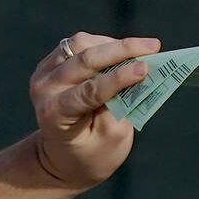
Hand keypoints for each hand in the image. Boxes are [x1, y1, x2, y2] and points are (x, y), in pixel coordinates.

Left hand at [27, 32, 158, 191]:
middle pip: (84, 59)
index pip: (89, 90)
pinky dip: (103, 45)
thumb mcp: (113, 139)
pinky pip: (78, 44)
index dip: (119, 77)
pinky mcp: (50, 64)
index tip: (146, 68)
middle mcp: (45, 89)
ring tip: (140, 50)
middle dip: (122, 50)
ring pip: (80, 45)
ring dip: (112, 44)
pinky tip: (122, 52)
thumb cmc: (92, 152)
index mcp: (56, 114)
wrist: (62, 154)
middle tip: (154, 46)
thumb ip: (124, 107)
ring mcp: (44, 74)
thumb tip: (138, 74)